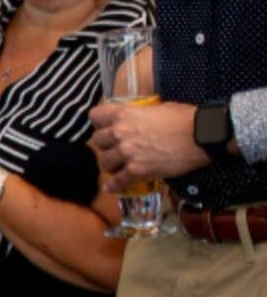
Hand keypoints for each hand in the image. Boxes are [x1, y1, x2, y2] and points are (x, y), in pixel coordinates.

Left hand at [89, 99, 206, 188]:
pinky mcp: (137, 170)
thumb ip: (139, 114)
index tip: (105, 128)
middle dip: (105, 146)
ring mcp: (127, 152)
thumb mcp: (157, 108)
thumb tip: (138, 119)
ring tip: (117, 167)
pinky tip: (111, 188)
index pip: (95, 116)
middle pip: (97, 142)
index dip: (99, 123)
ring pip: (105, 162)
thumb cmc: (185, 117)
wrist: (202, 135)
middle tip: (113, 149)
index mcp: (124, 114)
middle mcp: (120, 132)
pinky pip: (118, 181)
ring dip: (110, 165)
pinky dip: (114, 186)